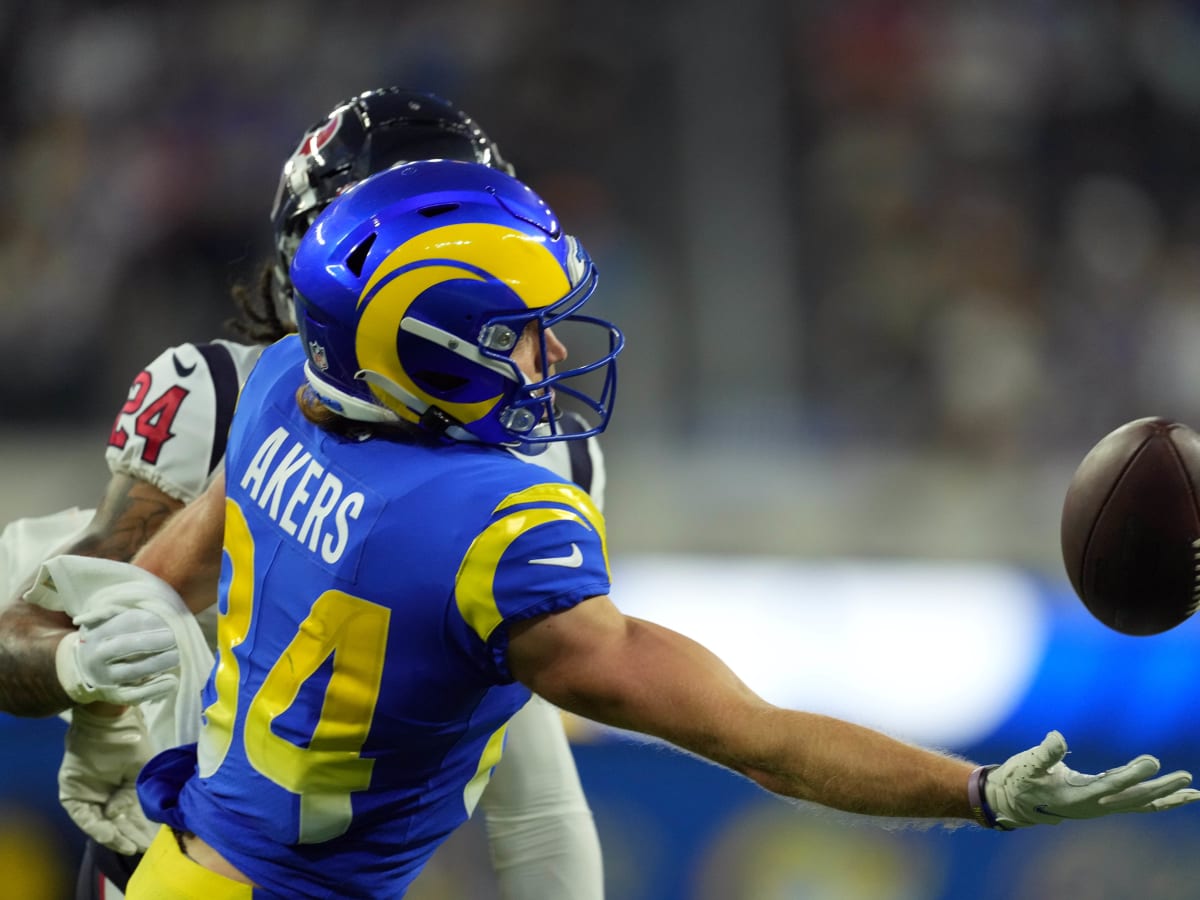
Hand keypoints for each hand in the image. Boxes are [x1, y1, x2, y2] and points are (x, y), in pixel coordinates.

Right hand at [55, 607, 178, 704]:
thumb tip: (147, 600)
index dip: (147, 621)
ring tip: (177, 656)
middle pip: (124, 646)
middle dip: (152, 641)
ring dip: (157, 663)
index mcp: (95, 634)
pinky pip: (135, 695)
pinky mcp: (114, 697)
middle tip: (174, 637)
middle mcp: (96, 657)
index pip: (123, 623)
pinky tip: (172, 681)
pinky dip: (154, 689)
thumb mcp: (105, 623)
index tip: (168, 621)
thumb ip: (119, 611)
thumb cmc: (106, 640)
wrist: (83, 671)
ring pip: (132, 671)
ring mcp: (104, 679)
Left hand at [59, 706, 158, 854]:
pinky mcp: (72, 796)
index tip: (152, 841)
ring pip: (101, 823)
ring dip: (115, 836)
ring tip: (130, 846)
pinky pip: (84, 817)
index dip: (141, 829)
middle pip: (117, 822)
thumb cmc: (131, 742)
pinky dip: (97, 827)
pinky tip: (112, 834)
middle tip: (143, 848)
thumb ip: (140, 794)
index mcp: (124, 789)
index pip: (131, 815)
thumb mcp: (143, 771)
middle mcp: (105, 796)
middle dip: (130, 836)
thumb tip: (132, 812)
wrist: (108, 723)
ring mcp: (88, 797)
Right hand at [983, 730, 1199, 827]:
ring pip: (1140, 804)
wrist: (1014, 802)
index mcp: (1076, 796)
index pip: (1111, 785)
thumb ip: (1044, 753)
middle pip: (1134, 798)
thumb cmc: (1020, 780)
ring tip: (1193, 792)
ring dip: (1167, 798)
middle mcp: (1094, 806)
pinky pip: (1136, 804)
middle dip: (1160, 789)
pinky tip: (1175, 796)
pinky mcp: (1104, 803)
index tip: (1153, 762)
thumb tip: (1057, 736)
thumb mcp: (1027, 765)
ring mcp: (1101, 806)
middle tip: (1185, 777)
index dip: (1133, 774)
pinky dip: (1158, 801)